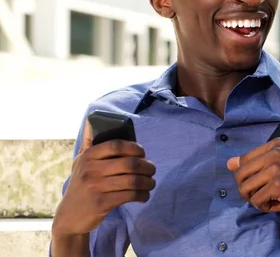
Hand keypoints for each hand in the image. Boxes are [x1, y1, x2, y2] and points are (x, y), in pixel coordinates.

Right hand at [52, 121, 155, 236]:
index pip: (116, 145)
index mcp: (88, 156)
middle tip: (152, 170)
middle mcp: (91, 170)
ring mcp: (96, 187)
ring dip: (148, 182)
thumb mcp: (80, 163)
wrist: (69, 216)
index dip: (134, 147)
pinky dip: (142, 195)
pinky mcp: (101, 203)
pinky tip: (144, 195)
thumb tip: (91, 120)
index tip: (143, 152)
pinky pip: (130, 196)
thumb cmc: (81, 184)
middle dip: (147, 166)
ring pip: (133, 181)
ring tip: (151, 183)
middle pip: (129, 164)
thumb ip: (89, 144)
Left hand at [227, 138, 279, 218]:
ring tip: (272, 200)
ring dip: (256, 200)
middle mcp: (275, 151)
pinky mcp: (278, 184)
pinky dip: (265, 207)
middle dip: (249, 190)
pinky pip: (256, 201)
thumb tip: (228, 163)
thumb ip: (255, 162)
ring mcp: (276, 167)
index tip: (267, 183)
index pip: (243, 161)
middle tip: (266, 195)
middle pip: (240, 175)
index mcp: (275, 143)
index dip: (250, 177)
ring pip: (245, 189)